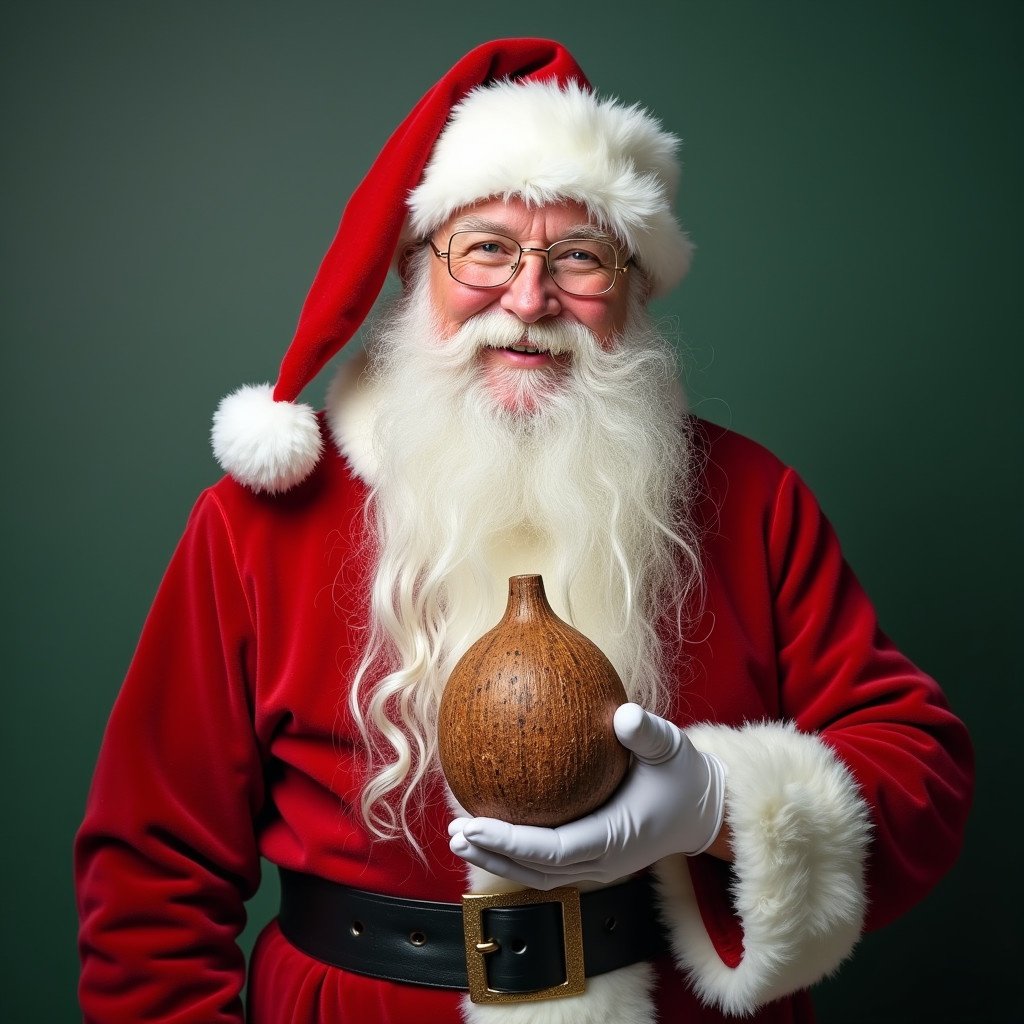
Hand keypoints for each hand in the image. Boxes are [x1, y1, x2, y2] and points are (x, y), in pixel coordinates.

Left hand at [448, 703, 725, 888]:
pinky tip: (489, 823)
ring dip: (496, 856)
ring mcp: (595, 865)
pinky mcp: (591, 858)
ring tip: (459, 834)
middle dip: (491, 853)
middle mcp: (601, 861)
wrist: (702, 809)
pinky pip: (545, 860)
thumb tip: (623, 713)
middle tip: (455, 832)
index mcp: (614, 839)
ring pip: (536, 872)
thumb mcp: (671, 747)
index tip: (476, 824)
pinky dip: (514, 849)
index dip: (511, 842)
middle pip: (534, 870)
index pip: (552, 851)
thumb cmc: (682, 775)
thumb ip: (648, 733)